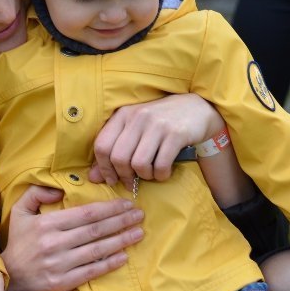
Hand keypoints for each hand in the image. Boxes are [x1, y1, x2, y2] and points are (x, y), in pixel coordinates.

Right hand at [0, 185, 144, 290]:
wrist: (8, 279)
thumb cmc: (17, 243)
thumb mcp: (19, 213)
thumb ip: (36, 194)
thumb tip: (59, 188)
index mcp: (47, 224)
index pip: (85, 213)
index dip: (109, 208)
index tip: (126, 203)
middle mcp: (54, 243)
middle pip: (95, 230)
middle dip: (121, 221)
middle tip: (139, 215)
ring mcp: (59, 264)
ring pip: (96, 249)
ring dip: (121, 240)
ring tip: (138, 233)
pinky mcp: (62, 282)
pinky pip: (91, 271)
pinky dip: (109, 263)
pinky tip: (124, 256)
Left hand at [89, 93, 223, 186]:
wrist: (196, 108)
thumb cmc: (160, 122)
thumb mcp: (134, 131)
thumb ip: (113, 151)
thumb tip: (93, 178)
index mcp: (123, 115)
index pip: (101, 145)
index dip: (103, 168)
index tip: (112, 180)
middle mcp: (138, 117)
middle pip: (118, 157)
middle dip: (124, 176)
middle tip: (132, 182)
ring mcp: (157, 125)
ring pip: (139, 163)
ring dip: (144, 176)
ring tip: (150, 174)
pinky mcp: (176, 134)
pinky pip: (161, 164)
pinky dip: (160, 175)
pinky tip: (163, 173)